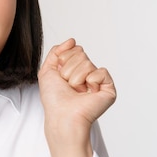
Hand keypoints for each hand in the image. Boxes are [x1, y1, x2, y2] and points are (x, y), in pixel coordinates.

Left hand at [38, 38, 115, 156]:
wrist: (62, 116)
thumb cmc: (54, 99)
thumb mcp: (47, 70)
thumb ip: (56, 52)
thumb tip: (72, 40)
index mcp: (74, 69)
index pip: (75, 49)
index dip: (64, 60)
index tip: (60, 75)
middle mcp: (87, 74)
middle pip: (81, 53)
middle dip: (69, 68)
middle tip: (68, 85)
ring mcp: (98, 81)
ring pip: (87, 63)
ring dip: (76, 77)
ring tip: (76, 91)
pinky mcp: (109, 89)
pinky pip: (101, 72)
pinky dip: (91, 81)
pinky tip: (89, 92)